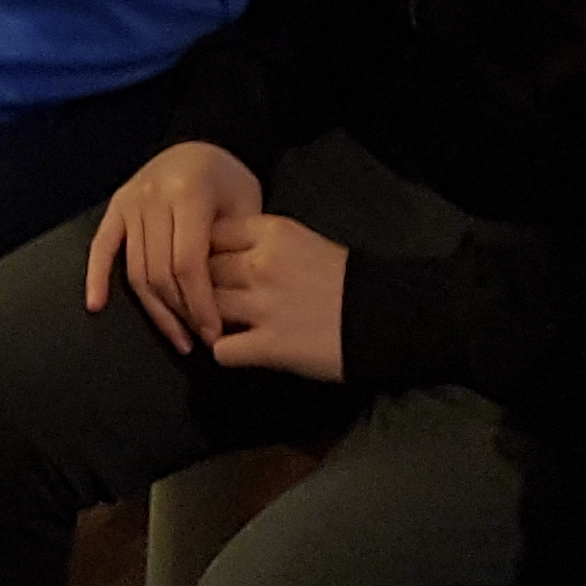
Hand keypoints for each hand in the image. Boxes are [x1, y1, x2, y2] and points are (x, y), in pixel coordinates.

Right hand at [85, 140, 262, 352]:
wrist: (202, 145)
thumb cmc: (229, 179)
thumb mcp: (246, 205)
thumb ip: (236, 247)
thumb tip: (226, 306)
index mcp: (189, 192)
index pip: (188, 263)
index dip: (200, 304)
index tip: (214, 333)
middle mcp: (153, 195)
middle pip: (160, 272)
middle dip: (180, 313)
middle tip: (199, 339)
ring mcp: (130, 200)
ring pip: (135, 269)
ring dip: (154, 310)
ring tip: (176, 336)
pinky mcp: (115, 206)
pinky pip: (101, 246)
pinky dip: (96, 277)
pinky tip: (96, 305)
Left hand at [207, 213, 348, 381]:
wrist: (383, 317)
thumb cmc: (347, 279)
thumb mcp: (303, 242)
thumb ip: (263, 244)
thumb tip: (223, 253)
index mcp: (272, 232)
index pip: (211, 233)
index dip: (205, 250)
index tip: (208, 263)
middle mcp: (261, 264)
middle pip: (203, 269)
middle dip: (202, 285)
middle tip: (209, 298)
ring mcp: (262, 306)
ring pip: (205, 307)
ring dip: (208, 318)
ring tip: (218, 325)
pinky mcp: (268, 345)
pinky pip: (221, 350)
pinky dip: (224, 352)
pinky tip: (236, 350)